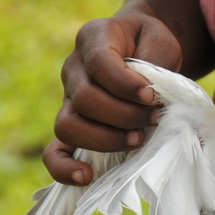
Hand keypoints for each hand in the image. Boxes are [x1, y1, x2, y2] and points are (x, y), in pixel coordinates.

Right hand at [43, 11, 183, 184]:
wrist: (145, 50)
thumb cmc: (152, 46)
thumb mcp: (161, 42)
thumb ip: (155, 64)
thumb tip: (151, 100)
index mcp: (93, 39)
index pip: (99, 63)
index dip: (124, 84)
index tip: (151, 96)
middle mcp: (73, 69)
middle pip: (84, 99)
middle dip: (124, 115)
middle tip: (154, 118)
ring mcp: (68, 99)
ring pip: (68, 126)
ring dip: (106, 139)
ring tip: (138, 139)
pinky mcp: (72, 126)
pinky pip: (54, 152)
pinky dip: (64, 167)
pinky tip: (86, 176)